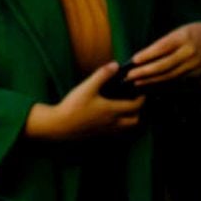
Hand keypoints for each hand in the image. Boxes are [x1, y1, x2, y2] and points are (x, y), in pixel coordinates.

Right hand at [26, 62, 143, 141]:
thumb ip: (102, 75)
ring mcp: (106, 130)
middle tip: (133, 102)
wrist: (58, 125)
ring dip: (129, 120)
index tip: (141, 92)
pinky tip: (110, 120)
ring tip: (124, 111)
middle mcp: (113, 122)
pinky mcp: (98, 135)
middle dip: (138, 112)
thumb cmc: (72, 106)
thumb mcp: (86, 87)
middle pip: (135, 120)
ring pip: (126, 129)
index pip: (136, 105)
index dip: (142, 98)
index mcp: (112, 110)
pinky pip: (115, 133)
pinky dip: (119, 127)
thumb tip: (115, 65)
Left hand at [125, 21, 200, 84]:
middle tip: (129, 75)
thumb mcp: (178, 32)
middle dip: (145, 71)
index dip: (147, 55)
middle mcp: (189, 52)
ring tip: (136, 82)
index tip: (133, 60)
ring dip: (151, 80)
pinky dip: (162, 83)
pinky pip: (177, 80)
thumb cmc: (192, 34)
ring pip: (169, 75)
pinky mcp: (197, 74)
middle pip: (164, 64)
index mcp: (183, 38)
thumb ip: (162, 44)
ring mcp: (194, 64)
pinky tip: (150, 84)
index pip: (162, 47)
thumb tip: (141, 58)